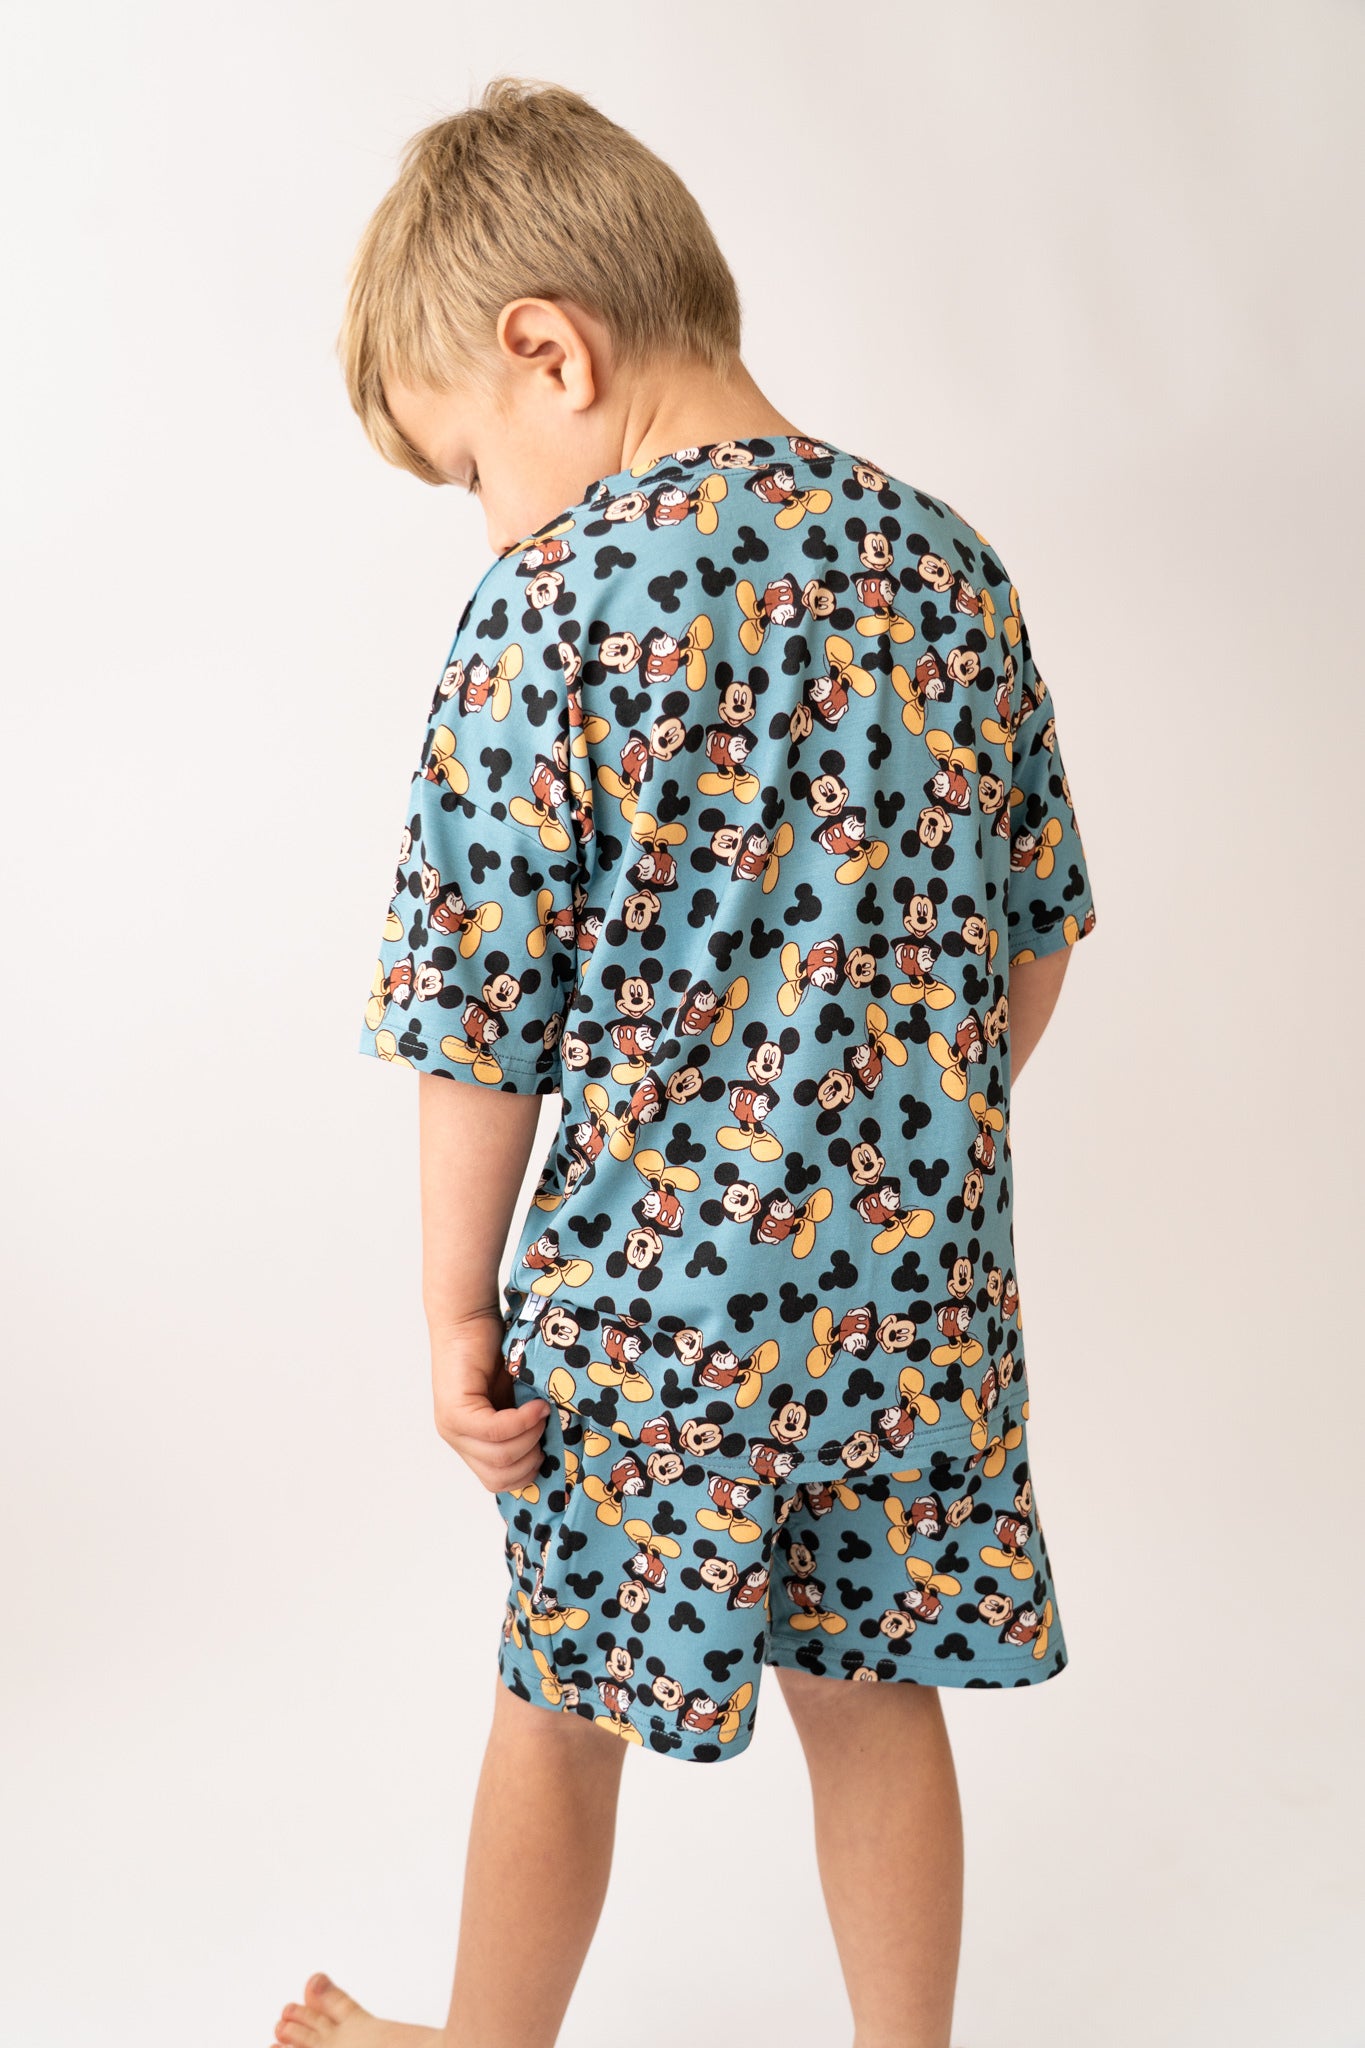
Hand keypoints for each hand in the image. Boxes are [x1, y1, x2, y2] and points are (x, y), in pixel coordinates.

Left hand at [430, 1309, 550, 1491]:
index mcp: (471, 1443)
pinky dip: (521, 1421)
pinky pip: (494, 1431)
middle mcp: (457, 1440)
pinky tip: (535, 1404)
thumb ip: (526, 1426)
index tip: (547, 1443)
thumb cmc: (497, 1353)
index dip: (528, 1471)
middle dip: (531, 1459)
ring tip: (541, 1409)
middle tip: (545, 1427)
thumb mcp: (517, 1399)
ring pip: (499, 1457)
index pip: (498, 1482)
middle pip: (499, 1478)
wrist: (469, 1318)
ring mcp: (452, 1428)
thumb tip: (554, 1453)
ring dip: (529, 1437)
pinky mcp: (455, 1411)